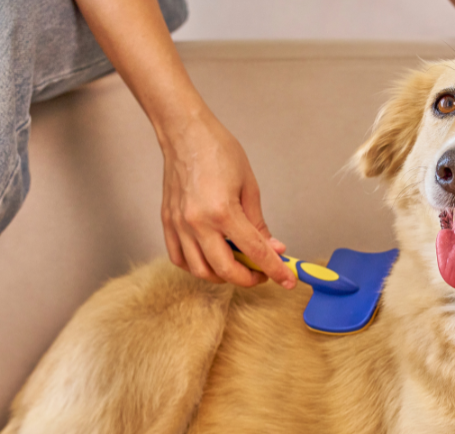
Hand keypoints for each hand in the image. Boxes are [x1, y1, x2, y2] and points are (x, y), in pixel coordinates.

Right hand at [159, 111, 295, 288]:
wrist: (185, 133)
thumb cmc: (217, 150)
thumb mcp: (248, 185)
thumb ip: (258, 223)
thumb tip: (272, 248)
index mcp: (222, 211)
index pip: (254, 251)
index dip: (274, 270)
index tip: (287, 280)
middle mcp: (197, 223)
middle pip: (225, 270)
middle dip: (248, 279)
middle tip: (261, 273)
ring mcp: (179, 225)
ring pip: (200, 271)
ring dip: (222, 276)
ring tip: (237, 266)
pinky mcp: (168, 222)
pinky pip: (178, 258)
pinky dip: (196, 267)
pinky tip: (210, 259)